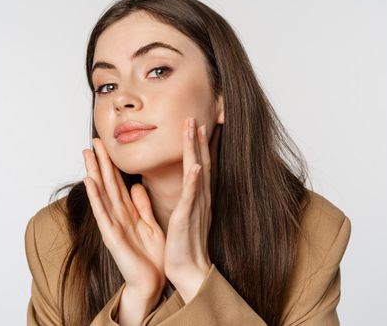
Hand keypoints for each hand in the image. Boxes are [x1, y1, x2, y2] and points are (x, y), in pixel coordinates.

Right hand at [83, 138, 165, 299]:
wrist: (151, 282)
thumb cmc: (150, 256)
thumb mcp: (149, 224)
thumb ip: (142, 205)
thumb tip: (137, 185)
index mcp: (127, 212)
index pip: (117, 183)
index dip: (112, 163)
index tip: (107, 145)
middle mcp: (117, 215)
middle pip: (107, 183)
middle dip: (101, 162)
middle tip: (94, 140)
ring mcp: (112, 225)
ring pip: (102, 193)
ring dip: (94, 173)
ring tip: (87, 154)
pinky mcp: (112, 236)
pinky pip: (103, 213)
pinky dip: (96, 197)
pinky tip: (90, 181)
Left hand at [164, 117, 212, 301]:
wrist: (189, 269)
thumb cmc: (186, 244)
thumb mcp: (185, 214)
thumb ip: (186, 196)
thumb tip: (185, 182)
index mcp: (197, 196)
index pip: (199, 164)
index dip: (198, 144)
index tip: (195, 125)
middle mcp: (200, 197)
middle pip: (201, 161)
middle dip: (197, 138)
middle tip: (194, 116)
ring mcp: (196, 206)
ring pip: (197, 171)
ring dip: (196, 149)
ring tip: (195, 128)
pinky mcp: (188, 217)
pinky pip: (192, 196)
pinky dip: (195, 180)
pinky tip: (196, 165)